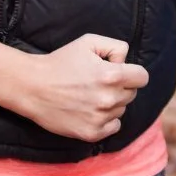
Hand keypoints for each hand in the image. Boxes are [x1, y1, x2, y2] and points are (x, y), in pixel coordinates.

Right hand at [0, 34, 148, 142]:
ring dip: (111, 103)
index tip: (120, 72)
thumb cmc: (61, 62)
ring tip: (89, 95)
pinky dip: (106, 120)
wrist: (33, 86)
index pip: (142, 78)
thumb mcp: (89, 42)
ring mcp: (100, 118)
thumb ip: (116, 47)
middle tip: (98, 82)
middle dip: (120, 86)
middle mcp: (109, 99)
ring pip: (121, 109)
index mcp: (112, 76)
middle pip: (131, 94)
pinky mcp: (91, 133)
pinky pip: (113, 126)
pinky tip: (90, 110)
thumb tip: (126, 62)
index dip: (132, 73)